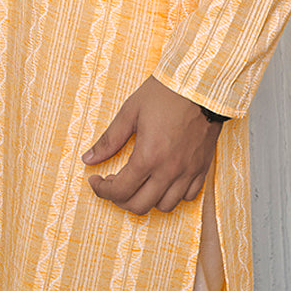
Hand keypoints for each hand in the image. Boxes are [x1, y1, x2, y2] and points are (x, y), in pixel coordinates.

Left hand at [82, 75, 221, 214]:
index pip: (120, 190)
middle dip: (120, 199)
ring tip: (137, 181)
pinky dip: (172, 195)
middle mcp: (169, 170)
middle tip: (113, 183)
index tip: (95, 180)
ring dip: (146, 199)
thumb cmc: (164, 93)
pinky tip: (162, 179)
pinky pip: (188, 197)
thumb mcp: (130, 112)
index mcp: (148, 156)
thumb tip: (88, 158)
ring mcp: (188, 172)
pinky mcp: (202, 168)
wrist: (199, 85)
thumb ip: (109, 139)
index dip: (102, 190)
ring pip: (165, 206)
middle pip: (140, 205)